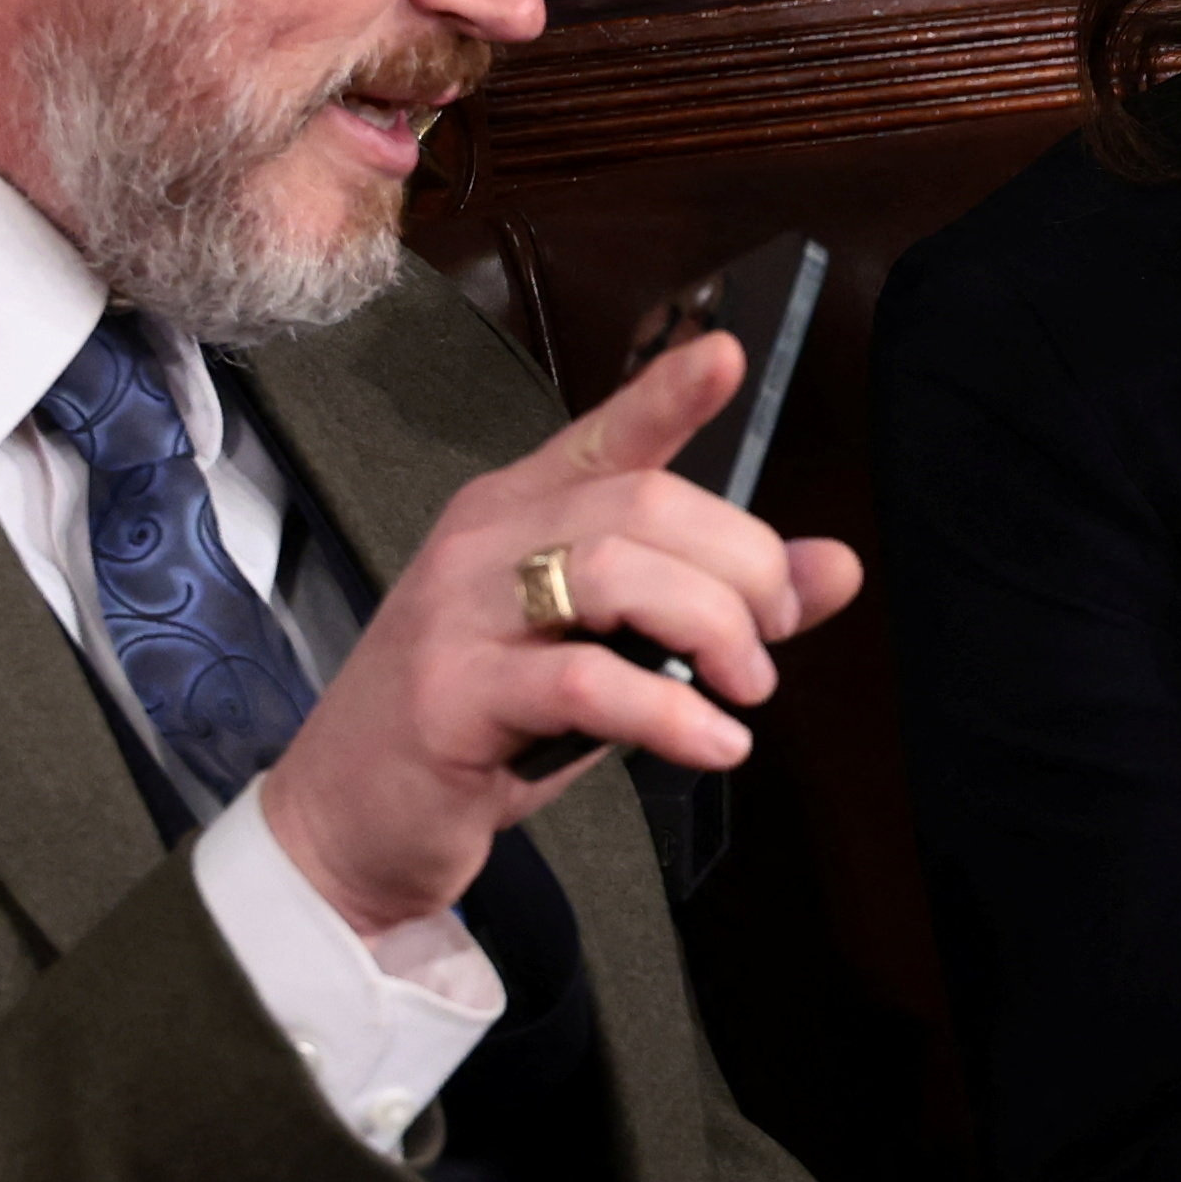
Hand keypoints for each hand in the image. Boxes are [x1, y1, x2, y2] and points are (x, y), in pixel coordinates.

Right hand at [255, 331, 863, 933]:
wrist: (345, 823)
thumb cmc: (484, 730)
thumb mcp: (605, 657)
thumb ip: (709, 607)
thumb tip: (834, 568)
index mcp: (516, 512)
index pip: (604, 435)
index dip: (668, 392)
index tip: (730, 358)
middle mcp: (483, 539)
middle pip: (644, 504)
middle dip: (740, 568)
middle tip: (773, 642)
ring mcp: (458, 612)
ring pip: (615, 571)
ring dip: (711, 628)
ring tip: (746, 692)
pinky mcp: (449, 695)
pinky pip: (581, 679)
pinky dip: (668, 711)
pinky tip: (713, 744)